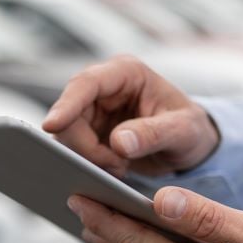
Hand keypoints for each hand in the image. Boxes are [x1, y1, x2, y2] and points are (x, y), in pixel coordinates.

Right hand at [42, 55, 220, 176]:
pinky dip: (89, 164)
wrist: (189, 145)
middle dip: (85, 145)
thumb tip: (118, 142)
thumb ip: (153, 134)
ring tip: (120, 168)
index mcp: (126, 73)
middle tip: (115, 165)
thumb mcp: (183, 131)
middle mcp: (104, 88)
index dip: (66, 104)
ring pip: (66, 135)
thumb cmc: (190, 130)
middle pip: (70, 114)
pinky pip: (73, 149)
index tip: (51, 126)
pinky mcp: (88, 131)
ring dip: (88, 157)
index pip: (86, 83)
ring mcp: (92, 110)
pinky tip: (113, 169)